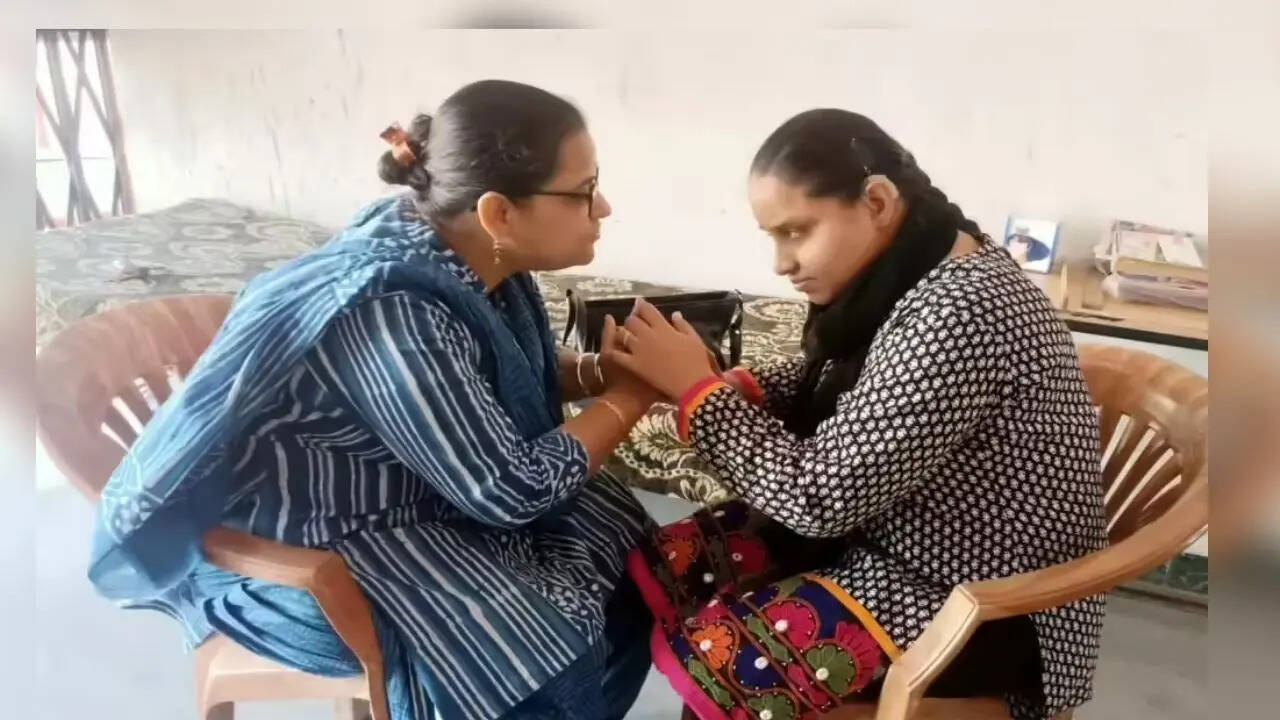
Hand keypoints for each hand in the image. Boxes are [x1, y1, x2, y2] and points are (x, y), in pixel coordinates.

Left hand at [605, 299, 720, 401]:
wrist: (691, 386)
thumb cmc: (696, 362)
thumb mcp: (694, 340)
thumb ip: (683, 325)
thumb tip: (675, 314)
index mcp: (663, 327)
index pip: (647, 310)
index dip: (641, 304)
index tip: (639, 302)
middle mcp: (648, 335)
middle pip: (632, 321)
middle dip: (632, 319)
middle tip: (634, 322)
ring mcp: (639, 350)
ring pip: (623, 335)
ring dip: (623, 333)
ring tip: (626, 334)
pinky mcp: (634, 365)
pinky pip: (618, 356)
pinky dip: (615, 352)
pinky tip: (615, 351)